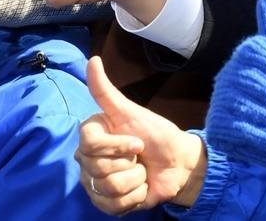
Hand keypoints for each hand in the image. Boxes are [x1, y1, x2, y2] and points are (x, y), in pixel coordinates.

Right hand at [78, 56, 207, 213]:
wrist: (178, 162)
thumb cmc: (155, 134)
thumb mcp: (131, 111)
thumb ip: (106, 90)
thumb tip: (93, 59)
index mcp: (91, 137)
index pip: (90, 145)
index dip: (117, 146)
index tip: (137, 142)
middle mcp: (87, 161)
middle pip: (97, 168)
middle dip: (129, 162)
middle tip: (139, 156)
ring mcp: (95, 184)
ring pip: (107, 188)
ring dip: (135, 180)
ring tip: (142, 171)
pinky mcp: (106, 204)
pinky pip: (114, 206)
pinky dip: (135, 197)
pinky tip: (141, 187)